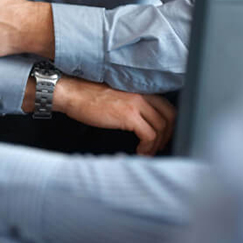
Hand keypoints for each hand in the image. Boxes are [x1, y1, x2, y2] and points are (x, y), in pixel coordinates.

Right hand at [54, 77, 175, 155]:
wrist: (73, 94)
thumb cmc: (89, 97)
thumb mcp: (117, 97)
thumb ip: (133, 105)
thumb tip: (142, 122)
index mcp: (140, 90)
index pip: (166, 106)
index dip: (168, 124)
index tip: (162, 137)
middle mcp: (142, 94)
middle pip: (170, 116)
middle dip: (167, 135)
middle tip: (159, 147)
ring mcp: (136, 104)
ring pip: (161, 127)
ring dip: (156, 144)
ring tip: (147, 153)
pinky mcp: (128, 116)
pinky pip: (149, 135)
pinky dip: (147, 147)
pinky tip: (140, 151)